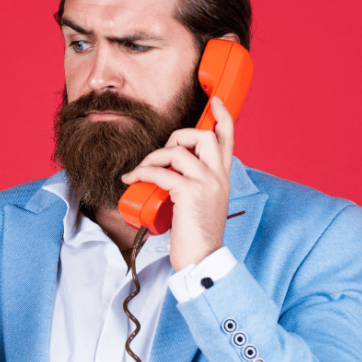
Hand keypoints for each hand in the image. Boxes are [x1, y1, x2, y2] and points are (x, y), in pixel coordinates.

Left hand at [121, 96, 233, 270]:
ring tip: (142, 171)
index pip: (228, 138)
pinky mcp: (190, 193)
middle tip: (163, 154)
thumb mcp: (202, 202)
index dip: (222, 116)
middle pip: (202, 135)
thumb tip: (171, 171)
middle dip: (177, 136)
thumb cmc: (197, 235)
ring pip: (177, 151)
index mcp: (223, 177)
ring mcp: (207, 183)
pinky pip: (161, 172)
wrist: (202, 259)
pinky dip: (142, 172)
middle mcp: (219, 176)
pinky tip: (133, 179)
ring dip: (153, 157)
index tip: (214, 101)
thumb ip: (195, 183)